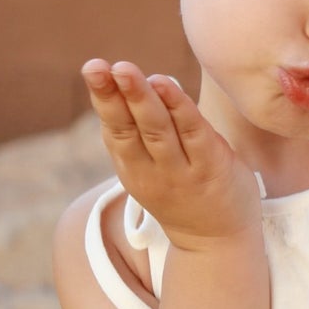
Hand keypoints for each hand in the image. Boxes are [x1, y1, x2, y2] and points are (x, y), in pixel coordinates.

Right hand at [81, 59, 262, 251]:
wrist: (216, 242)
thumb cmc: (182, 191)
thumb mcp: (149, 168)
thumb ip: (139, 131)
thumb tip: (132, 81)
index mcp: (132, 168)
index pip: (115, 129)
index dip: (103, 99)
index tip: (93, 69)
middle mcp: (151, 171)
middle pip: (128, 128)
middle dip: (112, 95)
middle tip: (97, 66)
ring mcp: (181, 171)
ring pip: (157, 129)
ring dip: (141, 98)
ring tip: (125, 70)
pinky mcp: (211, 167)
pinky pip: (193, 133)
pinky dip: (178, 108)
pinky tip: (165, 84)